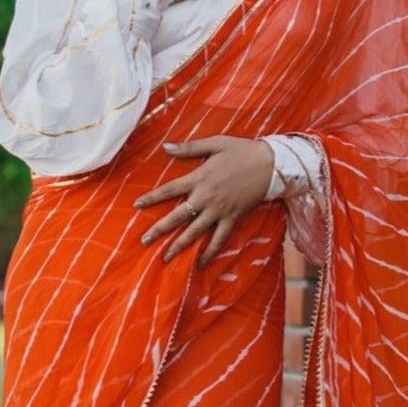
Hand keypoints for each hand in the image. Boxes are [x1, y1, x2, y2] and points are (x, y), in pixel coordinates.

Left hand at [135, 136, 274, 266]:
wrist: (271, 164)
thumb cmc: (242, 150)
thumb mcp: (215, 143)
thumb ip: (190, 148)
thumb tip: (166, 147)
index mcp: (199, 178)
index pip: (169, 190)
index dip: (152, 198)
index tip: (136, 205)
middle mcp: (206, 197)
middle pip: (178, 216)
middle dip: (159, 229)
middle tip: (144, 241)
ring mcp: (219, 211)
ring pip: (195, 232)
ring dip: (179, 246)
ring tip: (165, 258)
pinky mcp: (232, 218)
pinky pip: (219, 239)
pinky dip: (210, 252)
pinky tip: (200, 263)